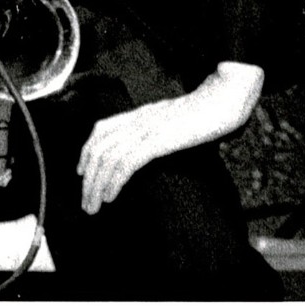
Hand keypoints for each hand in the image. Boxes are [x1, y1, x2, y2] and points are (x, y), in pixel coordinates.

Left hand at [77, 61, 263, 215]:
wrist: (222, 98)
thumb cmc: (205, 112)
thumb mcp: (174, 120)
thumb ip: (159, 130)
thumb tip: (152, 149)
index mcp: (140, 114)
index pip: (101, 129)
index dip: (87, 150)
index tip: (82, 172)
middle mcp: (137, 119)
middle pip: (98, 146)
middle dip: (87, 177)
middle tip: (86, 202)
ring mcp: (146, 128)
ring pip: (108, 157)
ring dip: (96, 185)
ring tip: (93, 206)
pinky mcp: (158, 140)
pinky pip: (126, 161)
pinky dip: (113, 180)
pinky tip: (110, 196)